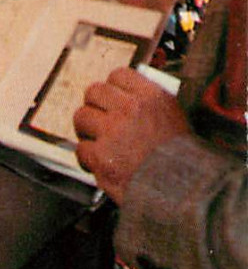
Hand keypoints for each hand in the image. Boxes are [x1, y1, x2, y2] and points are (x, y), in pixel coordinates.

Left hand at [72, 68, 190, 202]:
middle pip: (94, 91)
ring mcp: (113, 132)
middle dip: (96, 106)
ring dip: (88, 130)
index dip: (114, 88)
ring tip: (102, 143)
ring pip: (81, 116)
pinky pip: (81, 148)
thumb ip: (149, 105)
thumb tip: (124, 95)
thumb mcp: (175, 120)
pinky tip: (102, 163)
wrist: (186, 193)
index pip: (119, 75)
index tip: (114, 99)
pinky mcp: (101, 157)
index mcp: (152, 98)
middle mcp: (130, 110)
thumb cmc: (182, 160)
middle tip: (102, 121)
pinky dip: (88, 158)